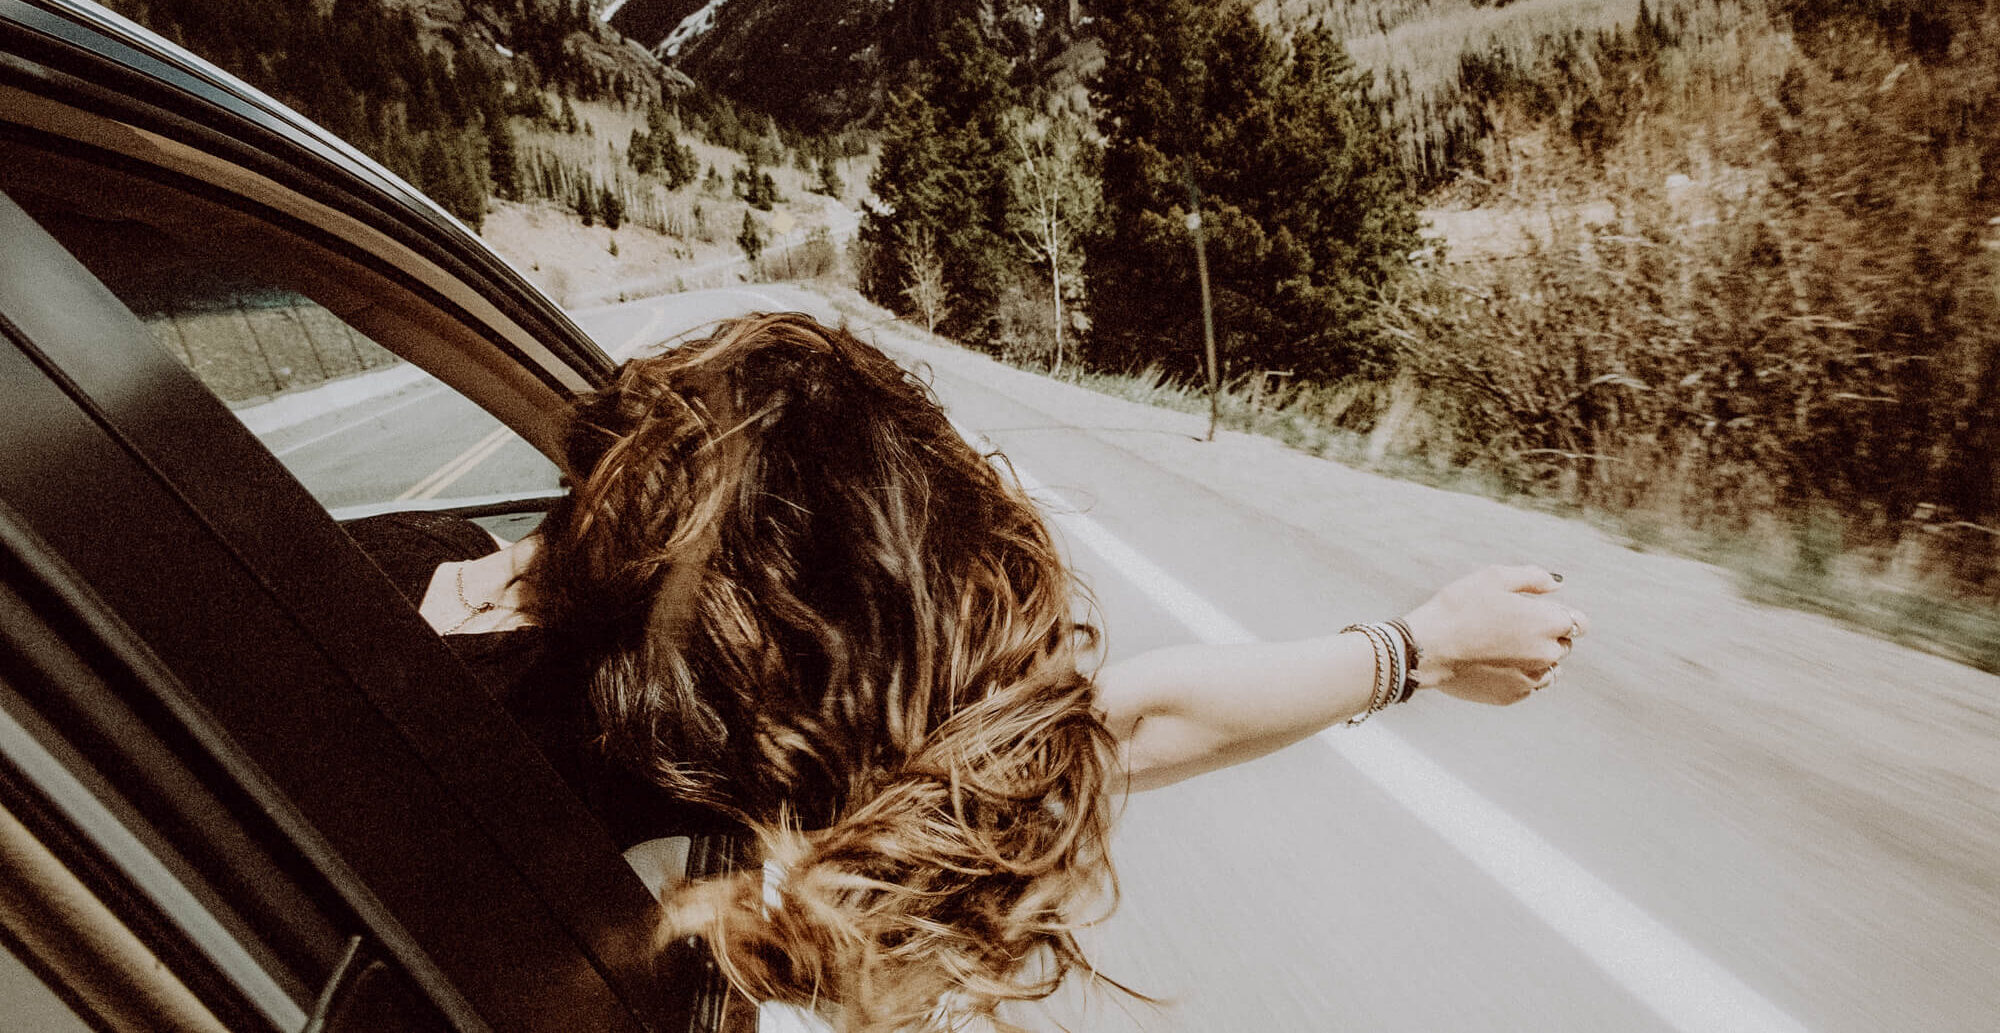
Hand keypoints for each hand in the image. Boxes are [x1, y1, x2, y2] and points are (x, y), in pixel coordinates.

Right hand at [1400, 565, 1586, 704]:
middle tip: (1511, 626)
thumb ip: (1533, 578)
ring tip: (1503, 647)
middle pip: (1564, 645)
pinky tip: (1493, 663)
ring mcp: (1531, 678)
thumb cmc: (1458, 608)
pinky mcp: (1513, 696)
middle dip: (1548, 635)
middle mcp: (1547, 654)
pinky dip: (1518, 675)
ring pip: (1549, 669)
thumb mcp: (1493, 578)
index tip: (1541, 612)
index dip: (1563, 615)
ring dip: (1536, 658)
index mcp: (1548, 622)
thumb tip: (1557, 584)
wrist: (1427, 649)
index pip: (1580, 623)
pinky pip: (1528, 685)